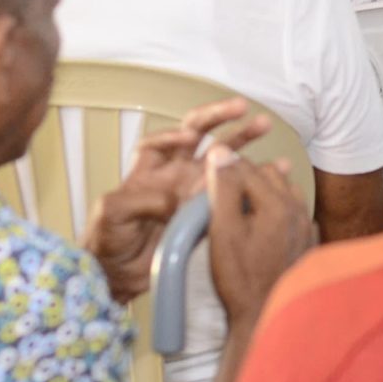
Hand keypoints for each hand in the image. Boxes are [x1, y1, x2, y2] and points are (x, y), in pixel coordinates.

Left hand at [84, 99, 273, 303]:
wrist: (118, 275)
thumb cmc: (107, 239)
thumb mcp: (112, 212)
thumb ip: (141, 199)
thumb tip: (176, 198)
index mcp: (149, 168)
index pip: (166, 139)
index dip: (176, 133)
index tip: (188, 137)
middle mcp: (174, 173)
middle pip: (200, 135)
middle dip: (221, 116)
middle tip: (243, 107)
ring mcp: (193, 191)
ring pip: (221, 157)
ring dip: (242, 139)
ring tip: (264, 125)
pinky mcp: (206, 211)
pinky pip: (233, 191)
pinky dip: (254, 178)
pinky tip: (276, 170)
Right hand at [205, 144, 315, 328]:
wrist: (268, 316)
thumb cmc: (241, 276)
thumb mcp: (224, 232)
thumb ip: (225, 189)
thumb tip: (221, 151)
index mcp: (277, 202)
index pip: (247, 167)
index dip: (224, 168)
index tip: (208, 176)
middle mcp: (298, 208)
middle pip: (269, 174)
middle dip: (246, 176)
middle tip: (222, 191)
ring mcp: (306, 225)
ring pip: (284, 190)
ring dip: (264, 191)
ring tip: (241, 207)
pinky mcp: (308, 241)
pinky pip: (293, 211)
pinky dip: (278, 210)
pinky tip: (263, 225)